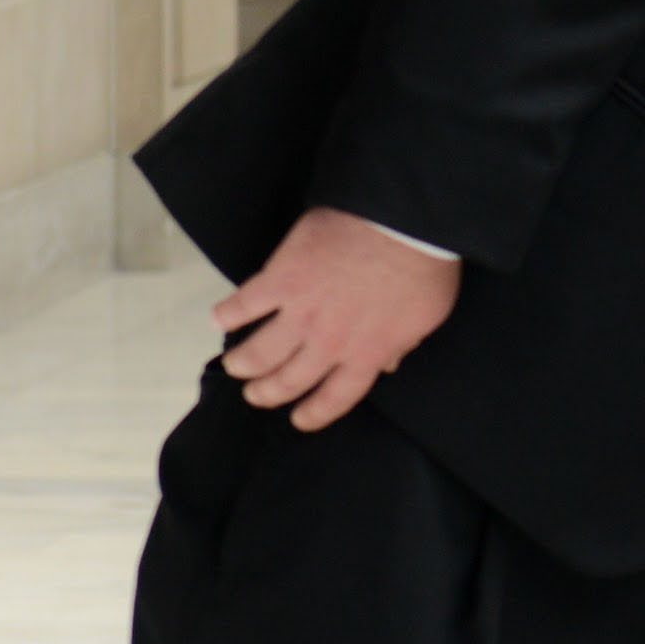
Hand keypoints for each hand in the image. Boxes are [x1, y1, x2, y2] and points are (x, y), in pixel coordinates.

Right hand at [214, 207, 460, 429]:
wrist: (402, 224)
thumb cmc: (423, 267)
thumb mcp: (425, 318)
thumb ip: (402, 344)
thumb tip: (388, 363)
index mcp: (366, 355)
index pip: (335, 398)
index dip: (314, 413)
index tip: (299, 419)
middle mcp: (329, 343)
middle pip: (289, 380)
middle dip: (268, 394)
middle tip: (255, 395)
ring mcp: (301, 312)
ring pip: (260, 352)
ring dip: (243, 364)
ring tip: (235, 367)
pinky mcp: (281, 278)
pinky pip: (244, 304)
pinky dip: (227, 314)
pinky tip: (219, 319)